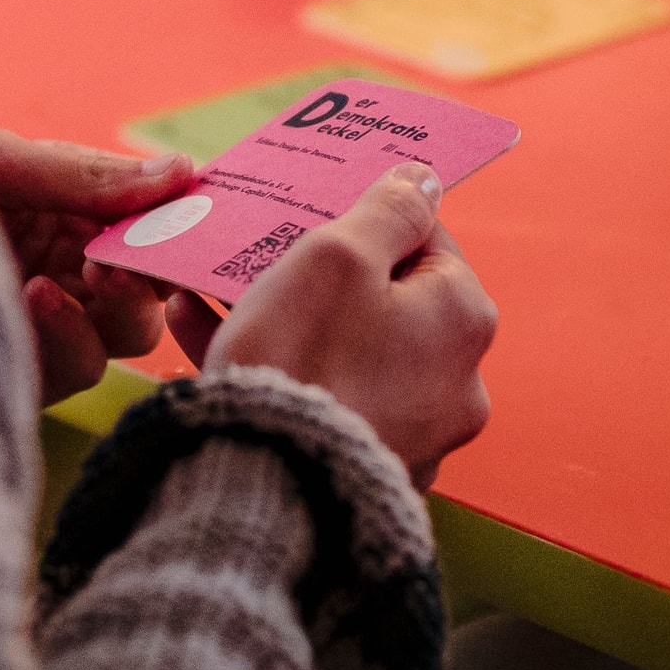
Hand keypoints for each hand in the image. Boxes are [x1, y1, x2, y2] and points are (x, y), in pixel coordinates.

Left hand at [0, 131, 191, 404]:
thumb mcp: (1, 163)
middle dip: (154, 274)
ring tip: (68, 276)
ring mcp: (50, 331)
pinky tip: (34, 297)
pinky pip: (79, 368)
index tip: (194, 212)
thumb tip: (183, 171)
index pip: (151, 230)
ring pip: (126, 337)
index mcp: (74, 219)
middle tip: (137, 257)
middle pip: (153, 293)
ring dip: (117, 308)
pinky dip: (70, 336)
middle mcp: (71, 278)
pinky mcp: (24, 376)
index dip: (180, 224)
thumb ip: (86, 174)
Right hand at [169, 165, 499, 485]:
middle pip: (386, 301)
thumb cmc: (303, 358)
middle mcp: (457, 381)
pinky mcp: (370, 470)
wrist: (265, 489)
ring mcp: (416, 433)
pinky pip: (324, 401)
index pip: (427, 239)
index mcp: (464, 318)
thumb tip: (426, 180)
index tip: (314, 214)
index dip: (368, 219)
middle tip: (259, 254)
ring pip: (345, 353)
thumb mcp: (337, 257)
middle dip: (319, 275)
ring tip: (208, 293)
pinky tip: (205, 340)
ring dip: (285, 321)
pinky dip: (281, 372)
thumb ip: (387, 209)